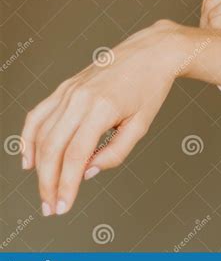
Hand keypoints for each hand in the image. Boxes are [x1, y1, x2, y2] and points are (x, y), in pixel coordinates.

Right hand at [21, 20, 190, 215]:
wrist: (150, 53)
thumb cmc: (150, 87)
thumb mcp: (141, 125)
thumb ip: (116, 152)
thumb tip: (88, 172)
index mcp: (101, 109)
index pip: (75, 156)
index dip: (66, 186)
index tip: (63, 207)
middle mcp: (79, 98)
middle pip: (52, 148)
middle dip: (48, 182)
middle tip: (50, 206)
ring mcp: (69, 90)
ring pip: (41, 133)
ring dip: (38, 165)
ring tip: (42, 188)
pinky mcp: (65, 86)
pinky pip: (39, 113)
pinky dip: (30, 137)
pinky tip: (30, 157)